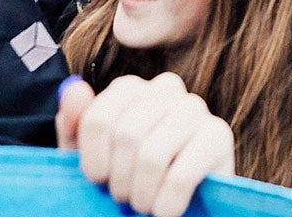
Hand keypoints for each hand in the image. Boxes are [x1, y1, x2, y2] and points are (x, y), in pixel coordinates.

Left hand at [56, 73, 235, 216]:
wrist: (178, 206)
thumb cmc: (129, 179)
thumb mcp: (93, 159)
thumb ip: (76, 126)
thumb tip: (72, 87)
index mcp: (131, 89)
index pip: (98, 118)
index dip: (93, 160)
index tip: (99, 180)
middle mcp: (166, 88)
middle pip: (126, 135)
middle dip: (120, 180)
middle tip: (125, 197)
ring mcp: (196, 109)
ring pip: (153, 155)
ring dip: (142, 195)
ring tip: (144, 205)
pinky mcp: (220, 136)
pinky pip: (180, 176)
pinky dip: (166, 205)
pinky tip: (166, 211)